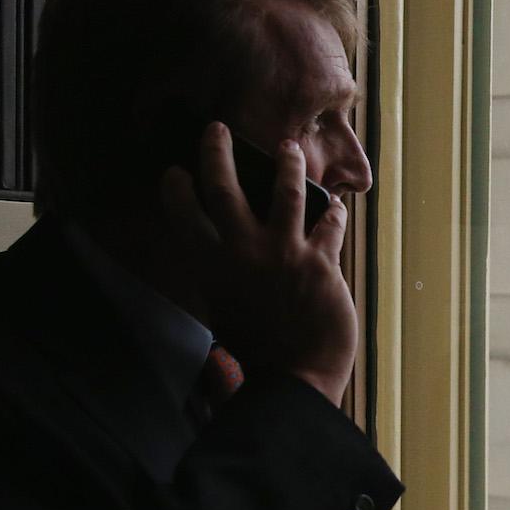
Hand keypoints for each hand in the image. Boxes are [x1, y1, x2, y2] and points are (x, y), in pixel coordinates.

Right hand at [159, 121, 356, 404]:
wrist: (297, 380)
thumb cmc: (259, 357)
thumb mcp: (224, 318)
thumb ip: (220, 288)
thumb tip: (215, 268)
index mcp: (212, 269)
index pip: (183, 216)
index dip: (176, 189)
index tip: (174, 171)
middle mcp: (243, 254)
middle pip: (224, 187)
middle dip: (217, 152)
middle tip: (217, 129)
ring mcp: (284, 254)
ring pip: (284, 191)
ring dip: (286, 165)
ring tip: (289, 148)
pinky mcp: (321, 262)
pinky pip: (329, 223)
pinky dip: (333, 213)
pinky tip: (336, 206)